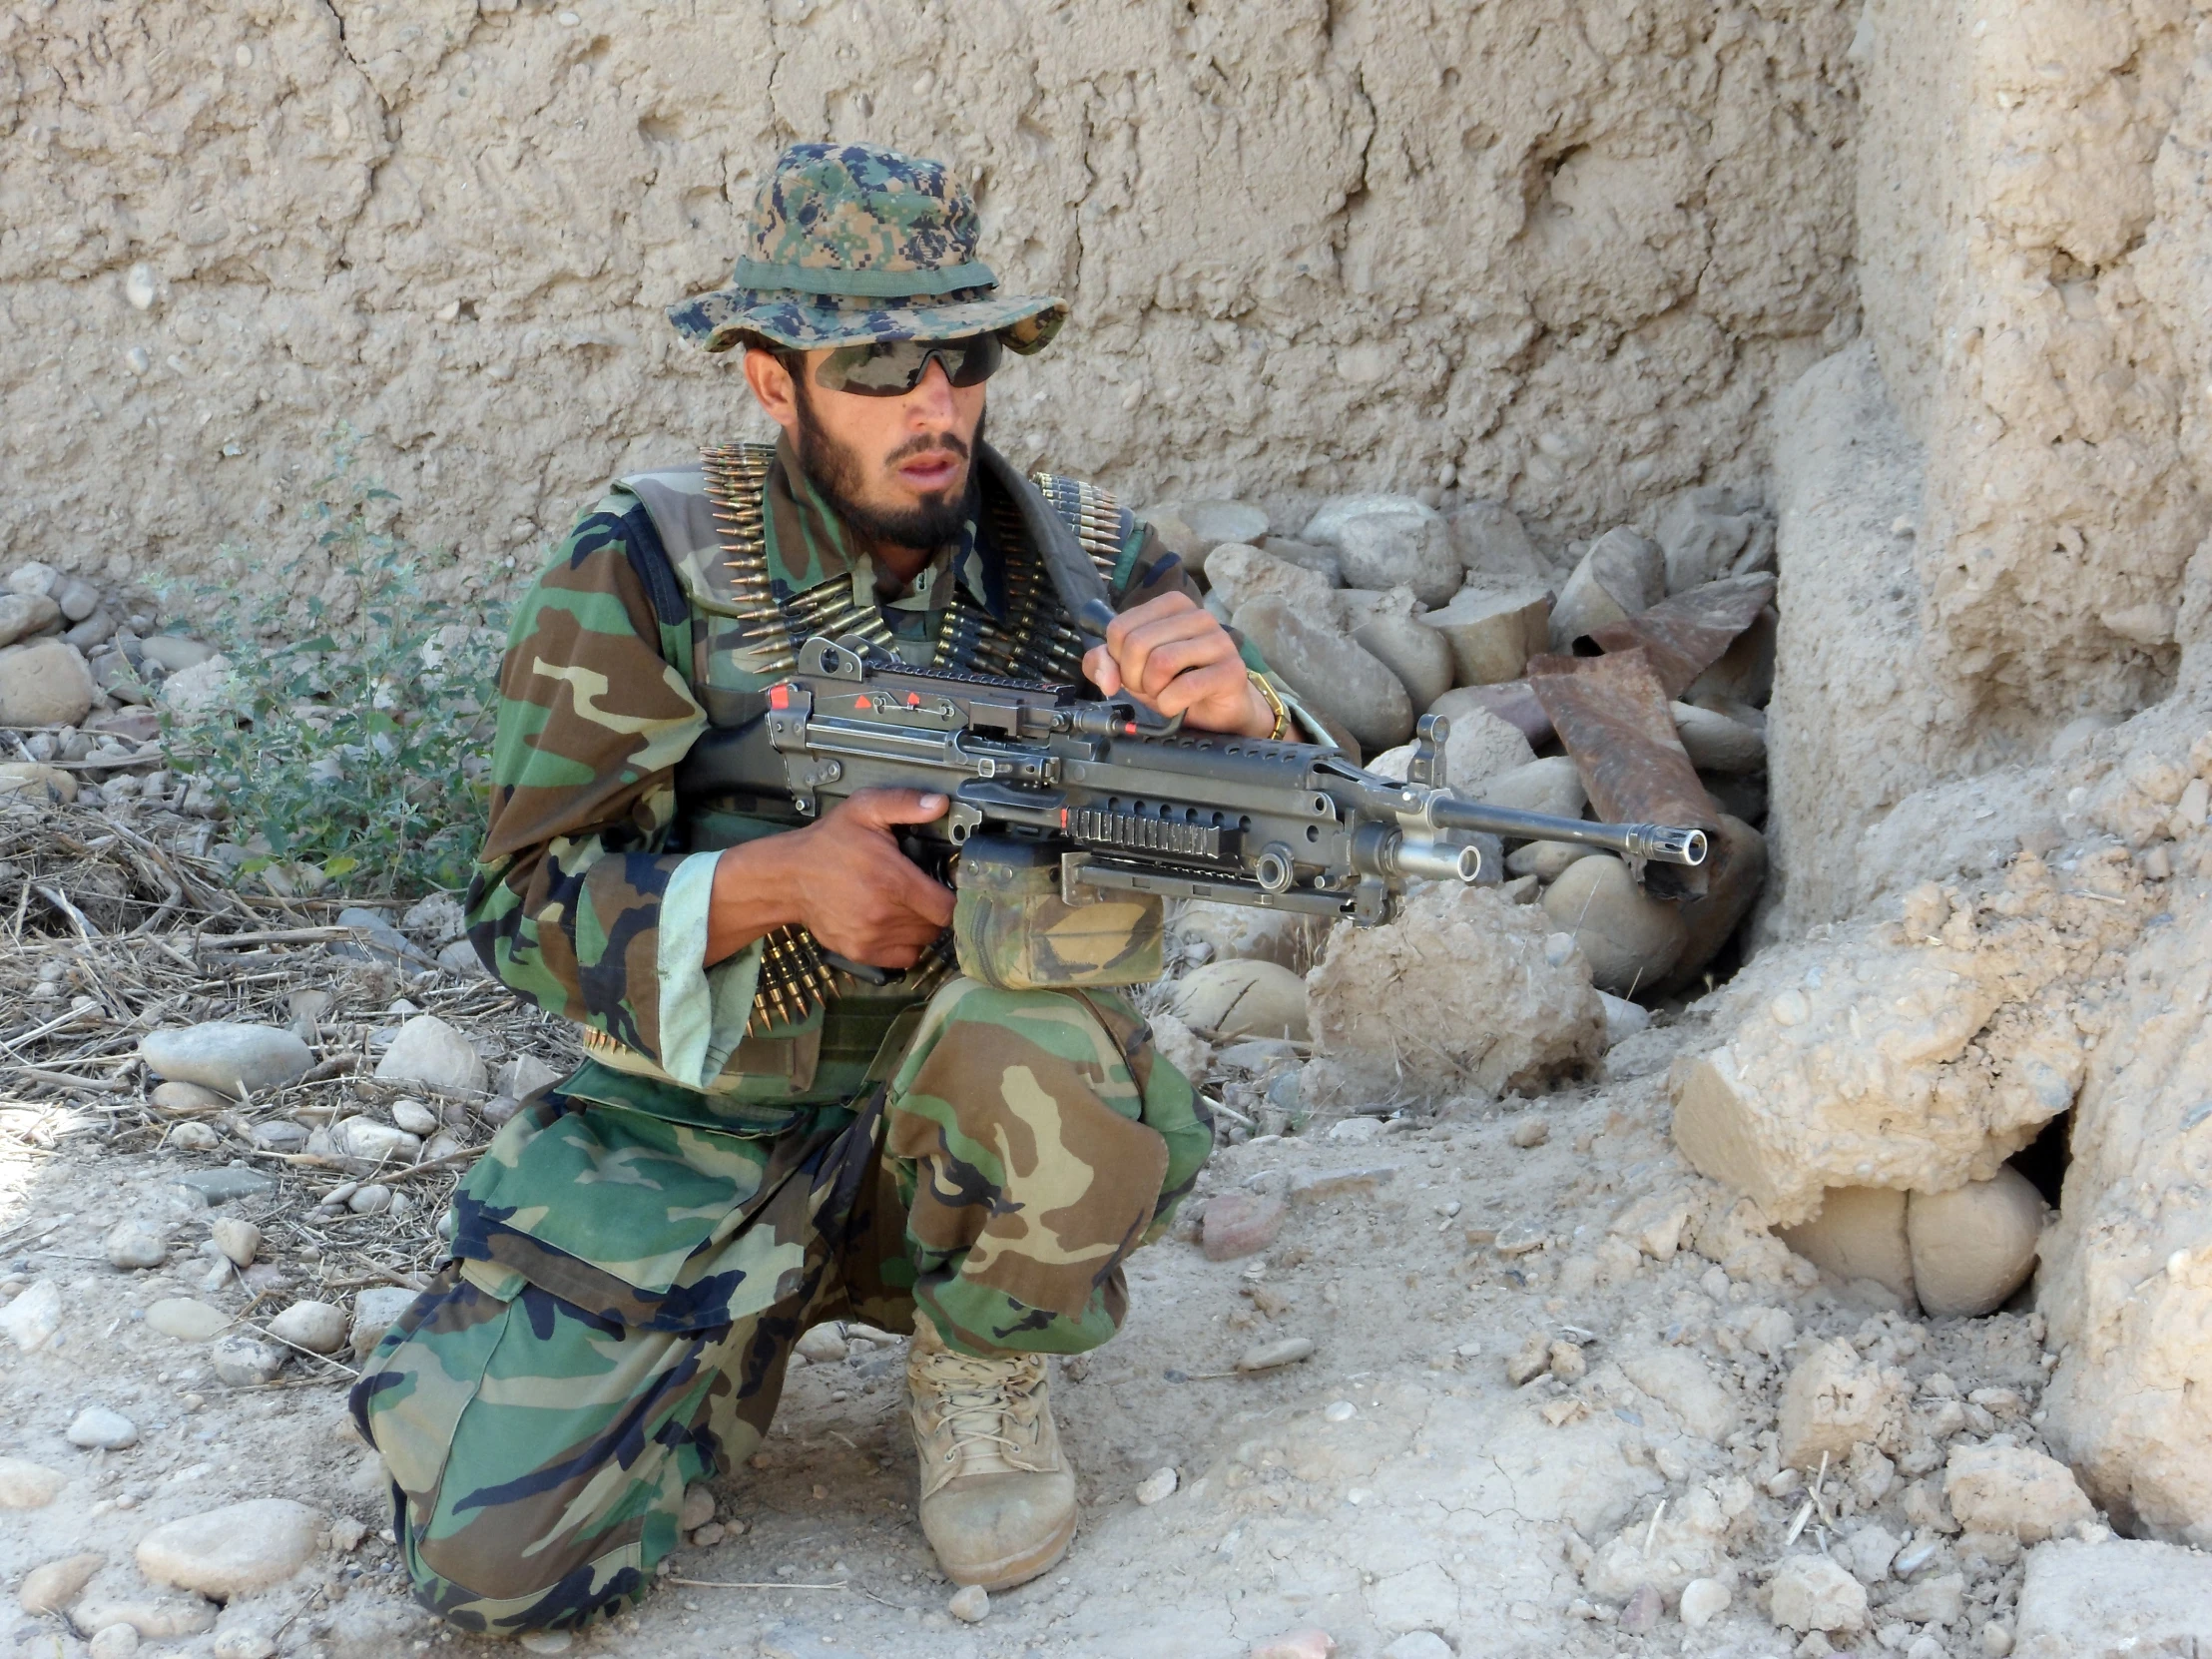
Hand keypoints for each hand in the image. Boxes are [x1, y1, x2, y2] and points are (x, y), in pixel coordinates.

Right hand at [707, 787, 954, 969]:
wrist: (789, 877)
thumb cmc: (828, 843)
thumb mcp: (864, 809)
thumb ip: (904, 803)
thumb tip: (940, 803)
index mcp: (893, 881)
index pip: (948, 907)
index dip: (955, 898)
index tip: (948, 886)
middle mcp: (885, 915)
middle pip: (937, 925)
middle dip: (936, 908)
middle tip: (923, 889)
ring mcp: (872, 937)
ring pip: (923, 941)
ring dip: (922, 925)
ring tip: (907, 904)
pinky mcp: (862, 952)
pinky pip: (905, 957)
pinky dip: (907, 943)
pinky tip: (896, 923)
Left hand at [1082, 592, 1273, 735]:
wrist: (1217, 711)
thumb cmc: (1174, 683)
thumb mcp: (1130, 670)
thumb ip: (1103, 664)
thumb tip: (1106, 678)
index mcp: (1172, 605)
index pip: (1119, 627)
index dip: (1117, 659)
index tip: (1135, 671)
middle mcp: (1198, 615)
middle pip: (1138, 644)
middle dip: (1134, 677)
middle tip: (1150, 688)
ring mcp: (1219, 640)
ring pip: (1161, 662)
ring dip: (1154, 691)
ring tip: (1165, 694)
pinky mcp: (1231, 670)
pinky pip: (1185, 687)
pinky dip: (1171, 704)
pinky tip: (1178, 706)